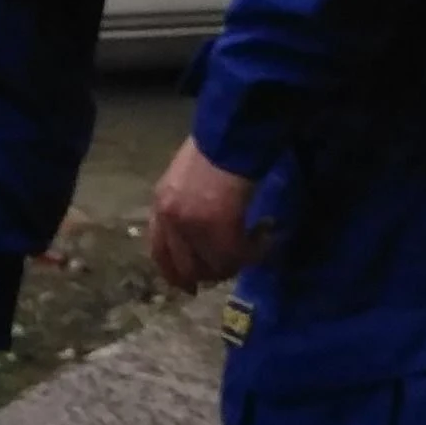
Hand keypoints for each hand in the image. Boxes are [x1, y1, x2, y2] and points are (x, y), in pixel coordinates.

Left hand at [146, 140, 266, 292]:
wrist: (231, 136)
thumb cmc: (214, 149)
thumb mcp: (185, 177)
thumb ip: (184, 204)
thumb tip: (200, 229)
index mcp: (160, 205)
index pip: (158, 252)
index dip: (174, 274)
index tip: (189, 287)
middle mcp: (171, 220)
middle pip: (187, 267)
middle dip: (210, 275)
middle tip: (232, 269)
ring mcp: (193, 226)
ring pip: (215, 267)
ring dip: (237, 263)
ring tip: (255, 247)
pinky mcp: (220, 229)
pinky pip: (238, 257)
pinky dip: (255, 252)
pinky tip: (267, 235)